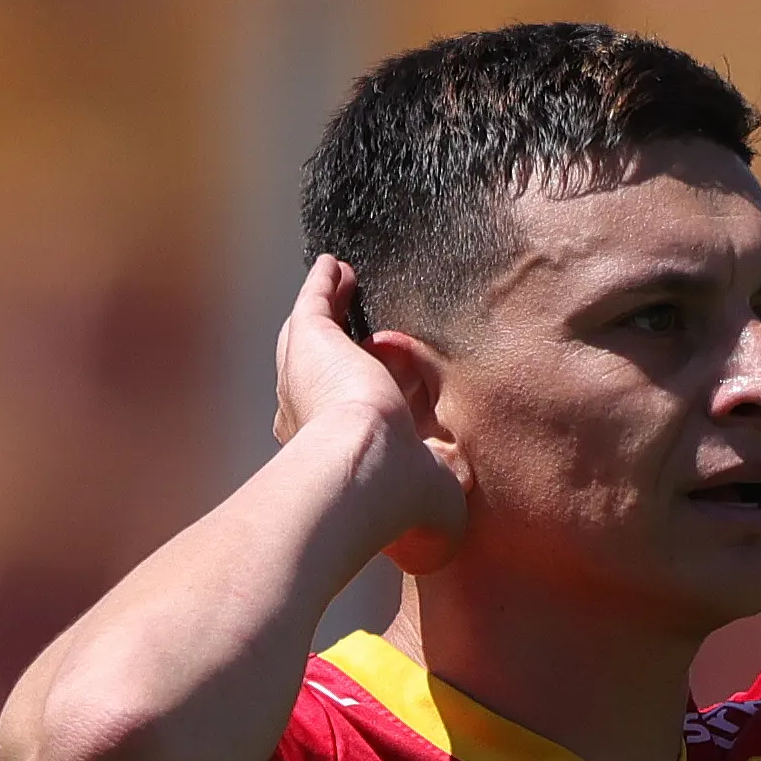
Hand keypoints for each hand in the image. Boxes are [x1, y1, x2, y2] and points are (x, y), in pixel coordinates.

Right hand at [273, 256, 468, 572]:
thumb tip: (458, 471)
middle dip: (325, 350)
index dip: (349, 403)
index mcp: (333, 451)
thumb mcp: (434, 490)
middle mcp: (306, 415)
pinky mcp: (310, 339)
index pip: (338, 419)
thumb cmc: (394, 495)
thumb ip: (445, 476)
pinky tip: (336, 265)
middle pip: (312, 372)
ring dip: (323, 306)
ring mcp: (302, 374)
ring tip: (337, 282)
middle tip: (337, 326)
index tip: (368, 387)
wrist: (362, 472)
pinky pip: (316, 300)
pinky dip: (325, 282)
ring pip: (307, 333)